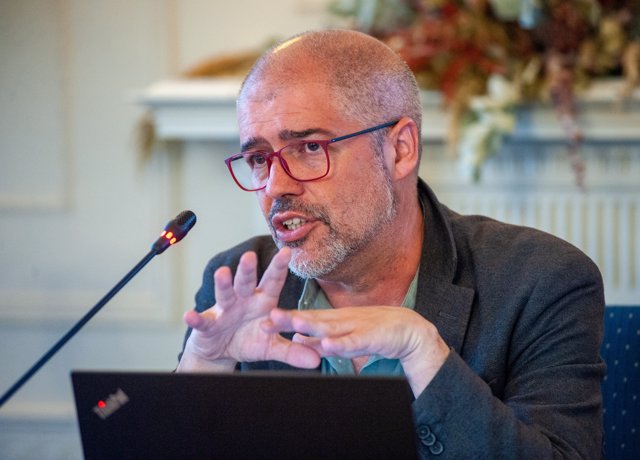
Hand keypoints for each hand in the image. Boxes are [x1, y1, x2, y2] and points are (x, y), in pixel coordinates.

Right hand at [177, 248, 320, 371]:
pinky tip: (189, 316)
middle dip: (248, 270)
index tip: (287, 252)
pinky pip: (202, 321)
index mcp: (262, 302)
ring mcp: (224, 311)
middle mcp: (243, 300)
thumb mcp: (272, 346)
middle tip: (251, 256)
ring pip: (224, 294)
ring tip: (222, 273)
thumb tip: (316, 361)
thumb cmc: (249, 340)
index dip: (279, 268)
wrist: (222, 352)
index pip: (272, 282)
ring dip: (223, 284)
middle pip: (246, 282)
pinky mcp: (207, 325)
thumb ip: (292, 351)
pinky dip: (196, 319)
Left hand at [263, 306, 449, 395]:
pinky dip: (342, 343)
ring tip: (294, 324)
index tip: (263, 323)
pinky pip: (354, 341)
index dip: (284, 321)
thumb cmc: (372, 332)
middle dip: (290, 319)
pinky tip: (330, 345)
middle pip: (312, 319)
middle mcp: (340, 320)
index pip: (304, 319)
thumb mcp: (342, 337)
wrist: (407, 330)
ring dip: (312, 326)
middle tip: (268, 318)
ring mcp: (355, 327)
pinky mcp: (370, 337)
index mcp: (333, 320)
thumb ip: (321, 340)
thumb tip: (298, 341)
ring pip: (331, 327)